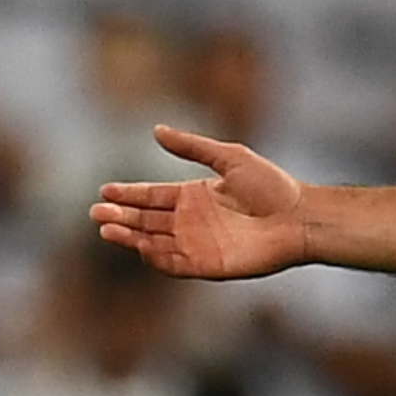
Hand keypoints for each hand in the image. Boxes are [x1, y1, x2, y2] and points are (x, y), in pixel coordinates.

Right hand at [90, 126, 305, 279]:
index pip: (152, 196)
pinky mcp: (207, 266)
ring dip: (130, 236)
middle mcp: (190, 221)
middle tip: (96, 211)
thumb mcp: (229, 157)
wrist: (299, 218)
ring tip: (107, 227)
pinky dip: (154, 257)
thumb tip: (156, 130)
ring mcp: (197, 244)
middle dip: (120, 215)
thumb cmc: (271, 186)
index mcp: (193, 196)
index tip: (105, 189)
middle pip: (146, 220)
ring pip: (153, 242)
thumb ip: (192, 146)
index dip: (128, 193)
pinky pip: (173, 264)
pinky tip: (139, 246)